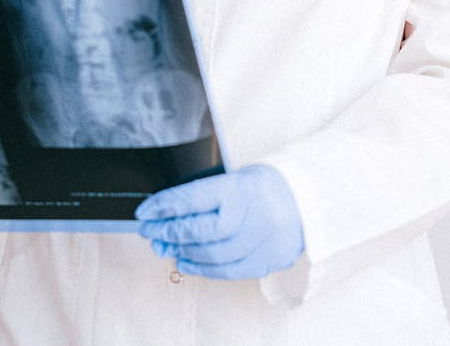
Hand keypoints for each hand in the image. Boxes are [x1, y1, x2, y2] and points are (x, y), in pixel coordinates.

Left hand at [135, 164, 303, 279]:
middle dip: (169, 232)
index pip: (193, 198)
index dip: (164, 206)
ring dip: (182, 252)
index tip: (144, 212)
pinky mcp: (267, 260)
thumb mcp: (234, 177)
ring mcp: (261, 241)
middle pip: (200, 231)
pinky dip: (203, 269)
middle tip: (149, 232)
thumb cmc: (262, 185)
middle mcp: (250, 215)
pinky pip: (228, 271)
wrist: (305, 199)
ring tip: (165, 247)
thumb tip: (166, 215)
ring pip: (212, 255)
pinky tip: (186, 261)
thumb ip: (204, 196)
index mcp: (239, 187)